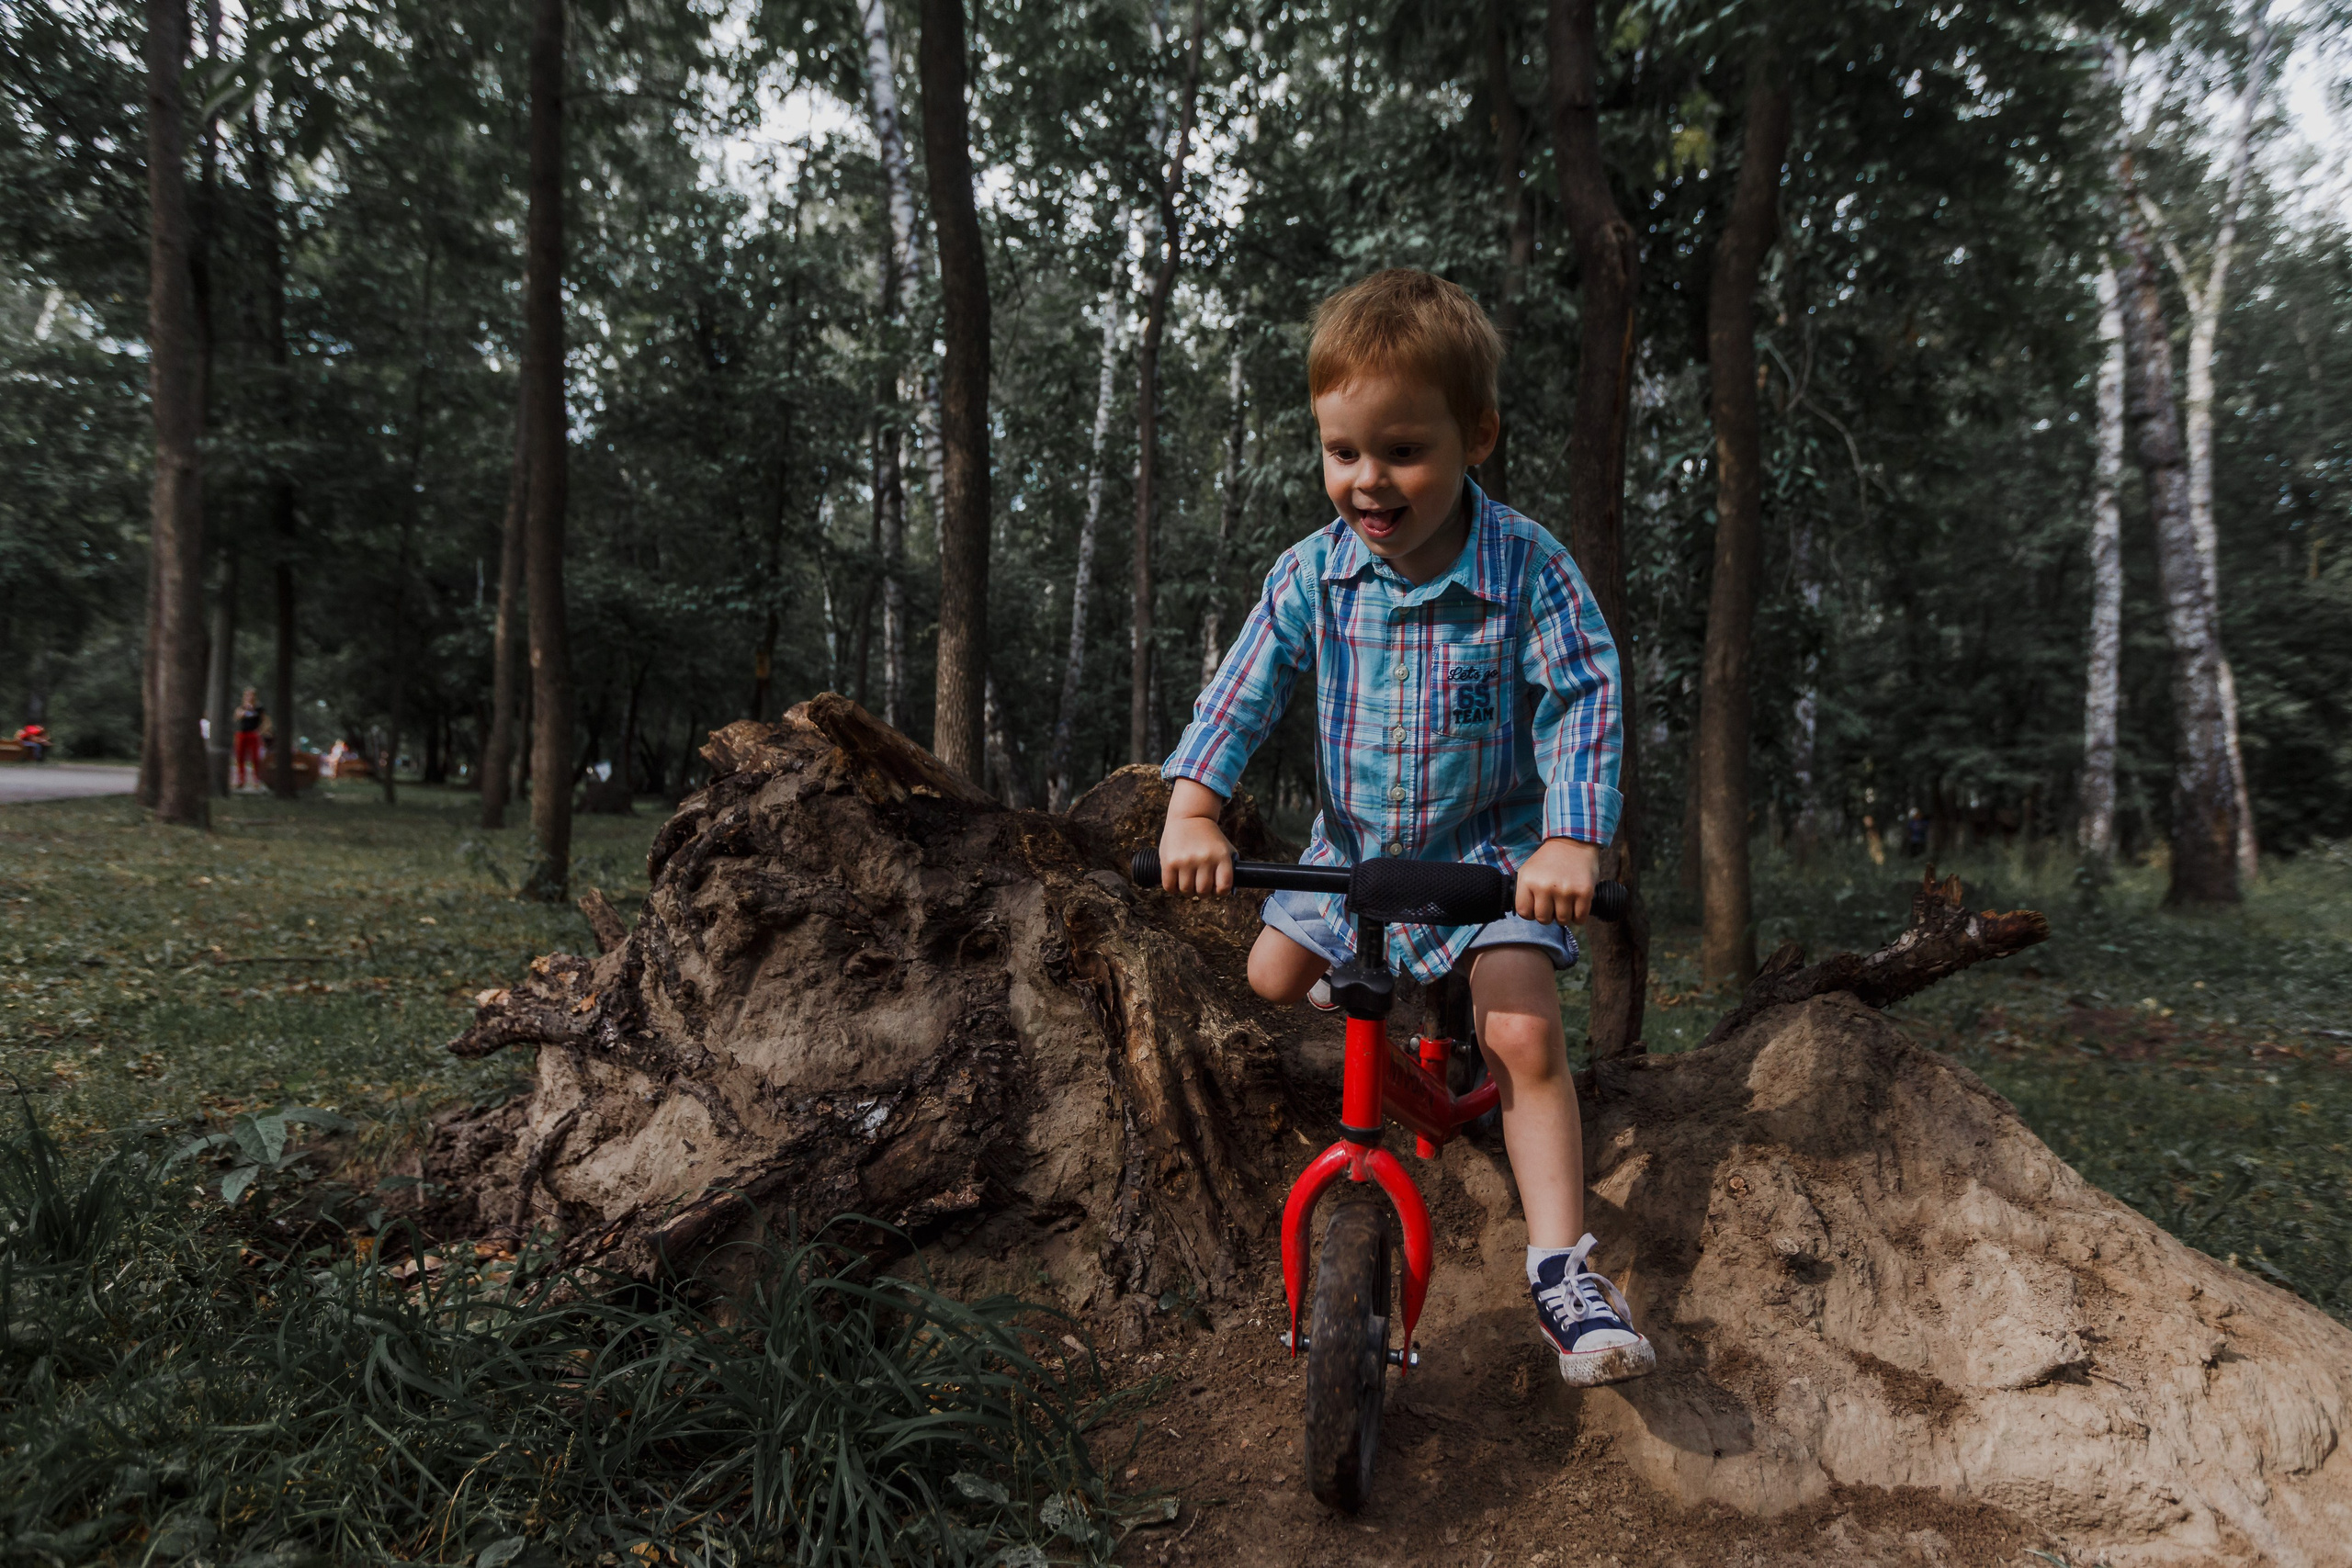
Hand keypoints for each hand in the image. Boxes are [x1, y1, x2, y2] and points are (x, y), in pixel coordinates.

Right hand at [1160, 778, 1235, 894]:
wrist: (1189, 817)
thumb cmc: (1209, 839)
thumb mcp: (1224, 848)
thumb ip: (1228, 868)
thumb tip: (1229, 890)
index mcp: (1221, 856)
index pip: (1224, 887)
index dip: (1219, 892)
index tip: (1215, 888)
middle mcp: (1204, 858)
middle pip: (1203, 891)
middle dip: (1201, 892)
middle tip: (1198, 886)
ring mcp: (1186, 860)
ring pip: (1186, 891)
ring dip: (1187, 891)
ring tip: (1187, 882)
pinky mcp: (1169, 861)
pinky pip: (1170, 887)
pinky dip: (1173, 889)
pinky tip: (1175, 881)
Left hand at [1516, 837, 1599, 924]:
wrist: (1573, 841)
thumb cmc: (1549, 859)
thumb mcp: (1528, 870)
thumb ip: (1524, 891)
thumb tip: (1527, 914)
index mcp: (1528, 881)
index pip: (1524, 912)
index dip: (1531, 913)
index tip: (1537, 907)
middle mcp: (1545, 887)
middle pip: (1543, 919)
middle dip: (1549, 915)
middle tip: (1553, 904)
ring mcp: (1565, 890)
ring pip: (1562, 920)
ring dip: (1564, 915)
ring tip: (1566, 902)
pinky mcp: (1584, 892)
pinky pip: (1580, 919)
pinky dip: (1579, 917)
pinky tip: (1577, 906)